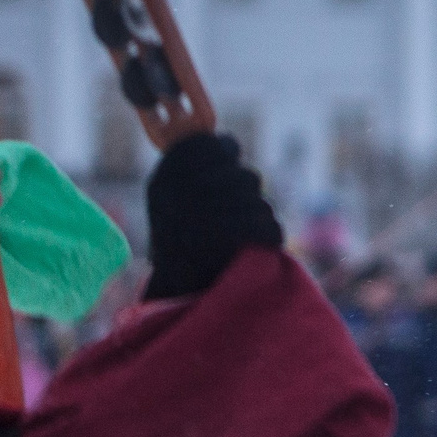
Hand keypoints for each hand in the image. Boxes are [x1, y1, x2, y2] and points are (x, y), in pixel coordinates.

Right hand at [144, 133, 283, 300]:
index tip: (221, 169)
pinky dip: (266, 240)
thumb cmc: (177, 241)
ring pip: (260, 202)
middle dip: (245, 195)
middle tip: (224, 217)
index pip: (212, 144)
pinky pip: (271, 227)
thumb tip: (227, 140)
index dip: (225, 154)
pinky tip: (247, 250)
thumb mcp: (172, 197)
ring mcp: (209, 216)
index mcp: (166, 178)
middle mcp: (184, 193)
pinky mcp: (235, 240)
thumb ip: (197, 167)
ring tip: (230, 239)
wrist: (175, 295)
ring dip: (255, 219)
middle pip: (246, 174)